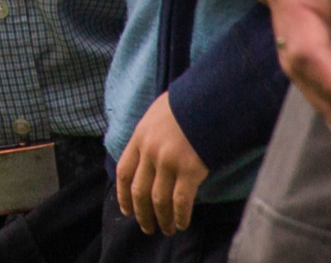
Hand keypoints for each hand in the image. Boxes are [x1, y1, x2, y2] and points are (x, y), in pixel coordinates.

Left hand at [115, 91, 207, 235]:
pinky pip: (180, 201)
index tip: (126, 210)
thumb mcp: (156, 116)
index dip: (123, 195)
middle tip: (147, 228)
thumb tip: (149, 158)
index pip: (123, 172)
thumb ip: (149, 137)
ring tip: (167, 230)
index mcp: (139, 138)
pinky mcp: (189, 170)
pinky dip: (180, 215)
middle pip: (139, 190)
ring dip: (162, 219)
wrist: (208, 100)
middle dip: (142, 213)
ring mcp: (168, 162)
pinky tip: (182, 223)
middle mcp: (149, 152)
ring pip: (158, 200)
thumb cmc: (186, 106)